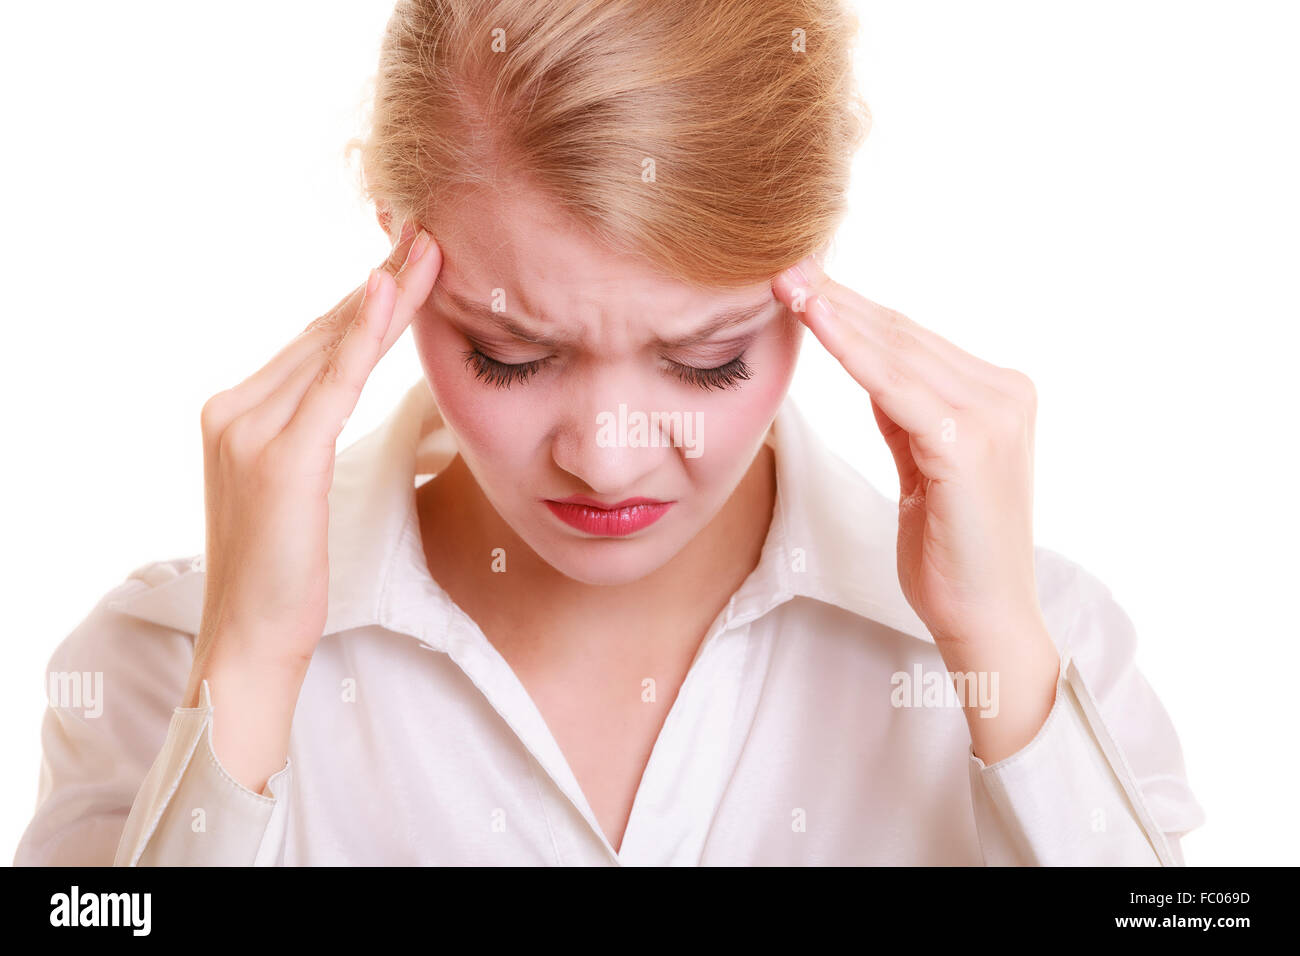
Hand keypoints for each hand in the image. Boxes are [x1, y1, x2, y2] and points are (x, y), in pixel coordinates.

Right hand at [182, 220, 442, 788]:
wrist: (249, 643)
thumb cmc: (282, 576)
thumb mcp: (293, 494)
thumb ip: (307, 435)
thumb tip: (343, 396)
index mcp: (235, 413)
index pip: (313, 343)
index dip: (365, 301)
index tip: (411, 261)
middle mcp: (233, 409)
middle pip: (323, 332)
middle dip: (381, 283)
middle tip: (431, 235)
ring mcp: (248, 429)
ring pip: (331, 345)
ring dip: (385, 293)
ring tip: (430, 248)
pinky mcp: (278, 457)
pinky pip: (332, 382)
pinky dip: (363, 335)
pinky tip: (392, 293)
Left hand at [771, 253, 1059, 761]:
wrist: (984, 620)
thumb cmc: (951, 552)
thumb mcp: (923, 467)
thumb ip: (905, 413)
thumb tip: (869, 363)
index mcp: (999, 395)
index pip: (913, 341)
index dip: (855, 310)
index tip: (804, 282)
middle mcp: (1005, 394)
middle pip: (904, 336)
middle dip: (840, 300)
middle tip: (786, 266)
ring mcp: (994, 415)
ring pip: (898, 352)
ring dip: (839, 313)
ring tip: (789, 282)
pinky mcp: (968, 443)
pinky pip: (896, 386)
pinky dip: (854, 351)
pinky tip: (818, 321)